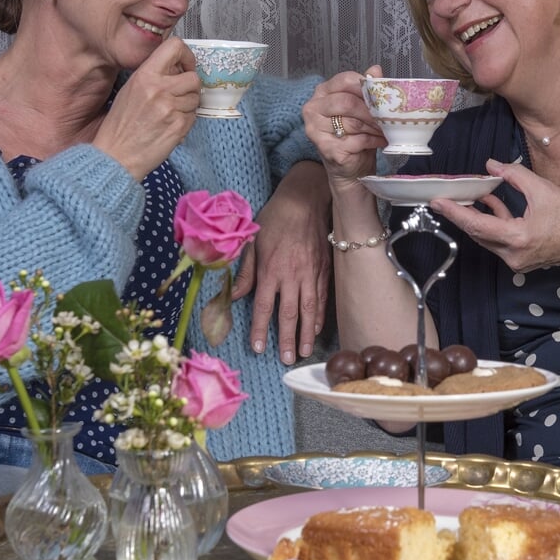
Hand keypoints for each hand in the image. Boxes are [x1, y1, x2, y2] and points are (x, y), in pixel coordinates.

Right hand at [92, 37, 200, 178]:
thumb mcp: (130, 90)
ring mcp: (170, 107)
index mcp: (145, 75)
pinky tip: (169, 126)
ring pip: (196, 98)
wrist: (116, 156)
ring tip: (169, 114)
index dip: (186, 56)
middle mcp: (159, 88)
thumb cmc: (121, 125)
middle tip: (178, 96)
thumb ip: (154, 76)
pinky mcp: (178, 126)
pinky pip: (193, 116)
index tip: (185, 67)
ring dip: (188, 105)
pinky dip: (185, 121)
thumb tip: (178, 68)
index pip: (175, 47)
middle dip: (189, 87)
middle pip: (193, 77)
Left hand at [232, 161, 331, 362]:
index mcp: (270, 269)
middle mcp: (291, 275)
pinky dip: (320, 316)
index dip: (260, 329)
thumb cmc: (275, 218)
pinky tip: (316, 330)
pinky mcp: (323, 270)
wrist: (306, 199)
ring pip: (309, 310)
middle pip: (288, 314)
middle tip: (286, 360)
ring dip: (305, 334)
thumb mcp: (253, 240)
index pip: (263, 306)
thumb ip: (245, 270)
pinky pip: (322, 298)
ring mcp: (310, 274)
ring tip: (303, 353)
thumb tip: (235, 295)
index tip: (259, 348)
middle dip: (287, 339)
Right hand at [301, 66, 385, 193]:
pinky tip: (380, 141)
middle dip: (371, 110)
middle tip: (387, 116)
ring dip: (374, 127)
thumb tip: (375, 70)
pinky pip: (356, 140)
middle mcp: (313, 108)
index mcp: (322, 93)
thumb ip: (366, 89)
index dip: (365, 86)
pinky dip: (373, 141)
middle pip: (347, 102)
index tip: (381, 94)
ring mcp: (316, 130)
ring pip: (353, 123)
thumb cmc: (355, 135)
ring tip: (385, 129)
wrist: (350, 167)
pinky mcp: (326, 148)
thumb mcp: (362, 108)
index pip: (344, 80)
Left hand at [429, 158, 559, 273]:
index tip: (437, 202)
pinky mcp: (522, 260)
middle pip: (478, 234)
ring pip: (488, 238)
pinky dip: (494, 223)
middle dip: (461, 215)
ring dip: (478, 218)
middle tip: (444, 198)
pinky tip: (491, 204)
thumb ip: (514, 175)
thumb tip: (492, 166)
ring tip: (469, 196)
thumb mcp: (543, 189)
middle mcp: (514, 255)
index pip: (477, 224)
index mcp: (518, 238)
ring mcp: (517, 261)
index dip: (454, 212)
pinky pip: (500, 241)